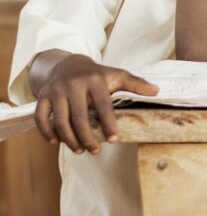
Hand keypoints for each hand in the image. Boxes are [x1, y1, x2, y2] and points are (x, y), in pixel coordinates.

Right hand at [34, 54, 158, 153]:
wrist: (67, 64)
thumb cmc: (97, 74)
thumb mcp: (117, 75)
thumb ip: (136, 84)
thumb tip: (157, 91)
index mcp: (95, 79)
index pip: (103, 105)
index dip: (108, 124)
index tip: (114, 139)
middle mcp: (74, 84)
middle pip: (79, 117)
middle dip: (87, 137)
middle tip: (95, 151)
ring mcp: (56, 91)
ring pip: (60, 120)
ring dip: (69, 139)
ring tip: (80, 150)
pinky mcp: (42, 96)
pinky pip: (41, 118)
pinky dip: (47, 132)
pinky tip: (56, 142)